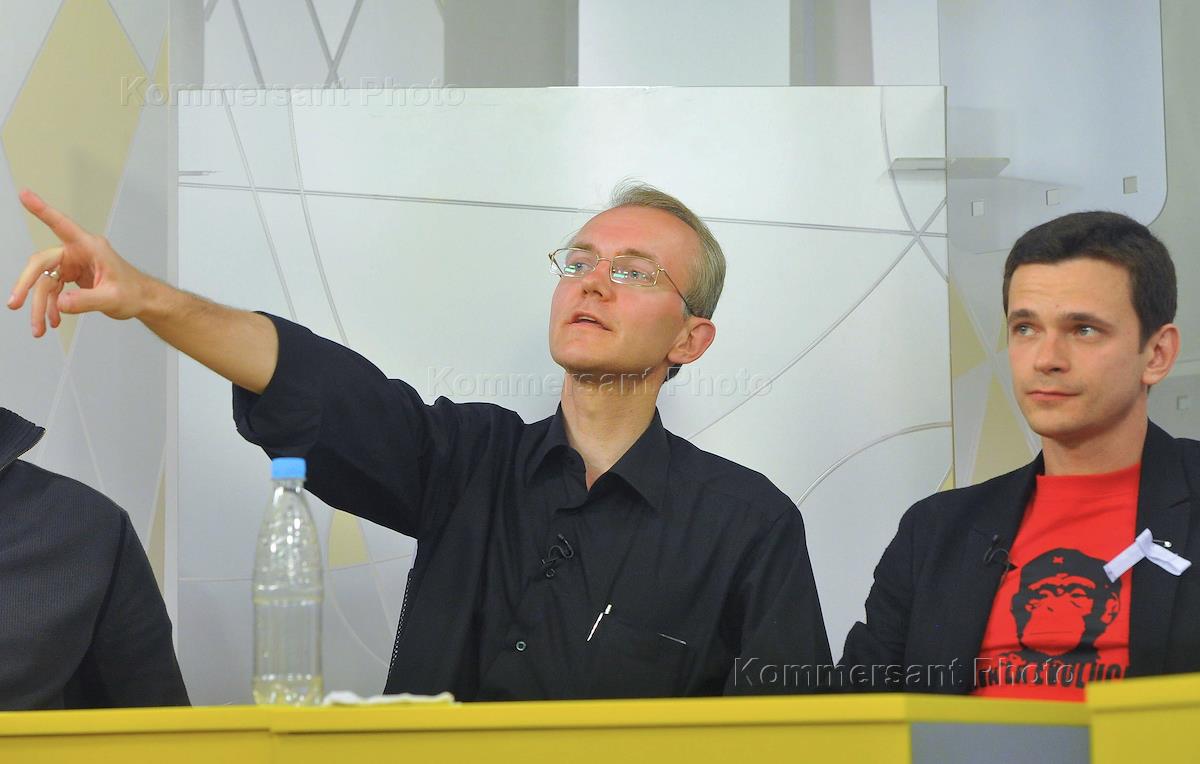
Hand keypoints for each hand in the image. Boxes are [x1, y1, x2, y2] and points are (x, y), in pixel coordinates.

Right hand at [7, 189, 151, 336]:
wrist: (143, 301)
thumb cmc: (135, 293)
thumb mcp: (112, 298)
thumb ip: (86, 301)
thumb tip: (60, 303)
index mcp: (90, 247)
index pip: (62, 225)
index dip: (42, 209)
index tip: (25, 194)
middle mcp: (78, 252)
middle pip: (42, 264)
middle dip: (27, 285)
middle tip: (14, 303)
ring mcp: (73, 264)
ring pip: (45, 282)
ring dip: (40, 306)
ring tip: (39, 328)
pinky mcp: (72, 276)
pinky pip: (53, 290)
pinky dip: (50, 306)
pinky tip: (52, 320)